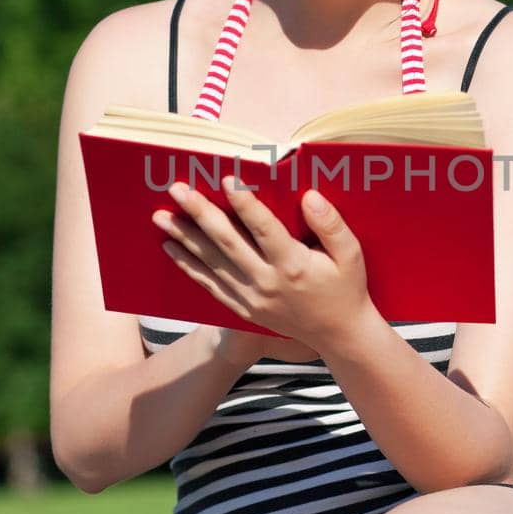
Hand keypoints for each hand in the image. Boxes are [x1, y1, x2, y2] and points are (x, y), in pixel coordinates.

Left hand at [152, 175, 371, 350]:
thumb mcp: (351, 255)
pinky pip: (210, 284)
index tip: (227, 178)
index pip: (264, 229)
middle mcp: (268, 282)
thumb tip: (310, 197)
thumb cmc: (346, 288)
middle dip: (200, 213)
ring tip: (161, 216)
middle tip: (178, 189)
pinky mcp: (242, 309)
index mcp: (294, 266)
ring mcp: (251, 298)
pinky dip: (188, 266)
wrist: (338, 335)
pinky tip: (171, 247)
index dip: (245, 203)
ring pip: (211, 263)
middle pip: (227, 242)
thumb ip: (332, 225)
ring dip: (185, 237)